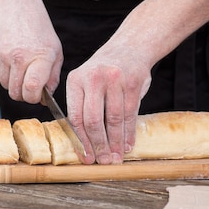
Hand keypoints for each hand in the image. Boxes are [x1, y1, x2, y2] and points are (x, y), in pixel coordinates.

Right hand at [0, 0, 62, 103]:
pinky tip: (8, 62)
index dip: (33, 98)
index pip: (32, 88)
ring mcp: (2, 54)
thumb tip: (44, 98)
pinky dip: (0, 75)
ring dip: (12, 83)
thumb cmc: (38, 32)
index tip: (36, 95)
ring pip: (5, 86)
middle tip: (27, 85)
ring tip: (19, 68)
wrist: (16, 7)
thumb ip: (52, 77)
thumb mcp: (55, 51)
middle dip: (23, 94)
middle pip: (16, 93)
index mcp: (41, 56)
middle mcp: (20, 56)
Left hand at [66, 43, 151, 164]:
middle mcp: (93, 79)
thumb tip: (83, 143)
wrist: (129, 48)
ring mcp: (114, 80)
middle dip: (99, 145)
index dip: (81, 141)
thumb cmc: (105, 72)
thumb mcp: (87, 81)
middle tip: (104, 161)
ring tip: (117, 157)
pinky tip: (128, 144)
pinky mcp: (133, 83)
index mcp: (76, 80)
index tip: (86, 157)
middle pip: (93, 120)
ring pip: (114, 119)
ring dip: (116, 142)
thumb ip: (83, 106)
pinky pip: (131, 114)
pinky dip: (129, 133)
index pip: (75, 117)